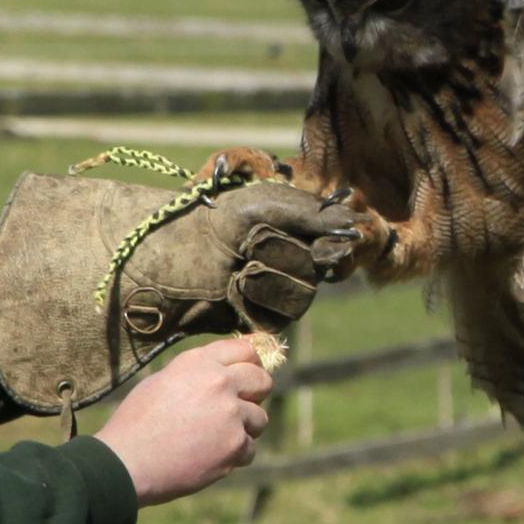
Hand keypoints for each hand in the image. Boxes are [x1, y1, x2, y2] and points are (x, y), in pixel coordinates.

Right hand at [93, 339, 271, 506]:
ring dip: (245, 429)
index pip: (245, 350)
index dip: (250, 363)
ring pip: (259, 418)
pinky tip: (210, 457)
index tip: (250, 373)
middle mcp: (219, 382)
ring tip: (216, 438)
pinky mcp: (235, 445)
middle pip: (262, 380)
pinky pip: (250, 448)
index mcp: (198, 362)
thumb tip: (222, 373)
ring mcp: (230, 414)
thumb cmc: (136, 423)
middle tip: (240, 408)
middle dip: (256, 393)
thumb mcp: (161, 381)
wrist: (127, 461)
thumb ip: (196, 374)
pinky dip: (235, 455)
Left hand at [118, 178, 357, 337]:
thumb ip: (311, 214)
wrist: (167, 256)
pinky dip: (253, 299)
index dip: (330, 241)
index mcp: (294, 228)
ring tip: (236, 267)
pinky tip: (231, 289)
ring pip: (303, 293)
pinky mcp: (259, 318)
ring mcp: (276, 291)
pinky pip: (279, 316)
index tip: (318, 239)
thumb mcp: (262, 205)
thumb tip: (355, 223)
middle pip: (322, 267)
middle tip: (251, 243)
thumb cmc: (211, 221)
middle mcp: (291, 259)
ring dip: (267, 277)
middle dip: (286, 253)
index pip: (336, 240)